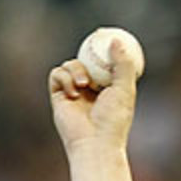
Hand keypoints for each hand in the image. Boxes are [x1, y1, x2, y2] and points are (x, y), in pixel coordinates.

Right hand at [48, 39, 138, 154]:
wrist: (94, 142)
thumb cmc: (113, 120)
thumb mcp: (124, 89)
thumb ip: (122, 65)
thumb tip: (117, 41)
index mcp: (109, 89)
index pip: (105, 64)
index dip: (105, 51)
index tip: (107, 38)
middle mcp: (91, 90)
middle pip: (86, 61)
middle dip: (88, 53)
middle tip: (93, 41)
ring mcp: (74, 92)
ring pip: (70, 65)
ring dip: (76, 69)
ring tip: (85, 84)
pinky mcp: (58, 96)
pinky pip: (57, 74)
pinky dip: (64, 78)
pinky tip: (74, 91)